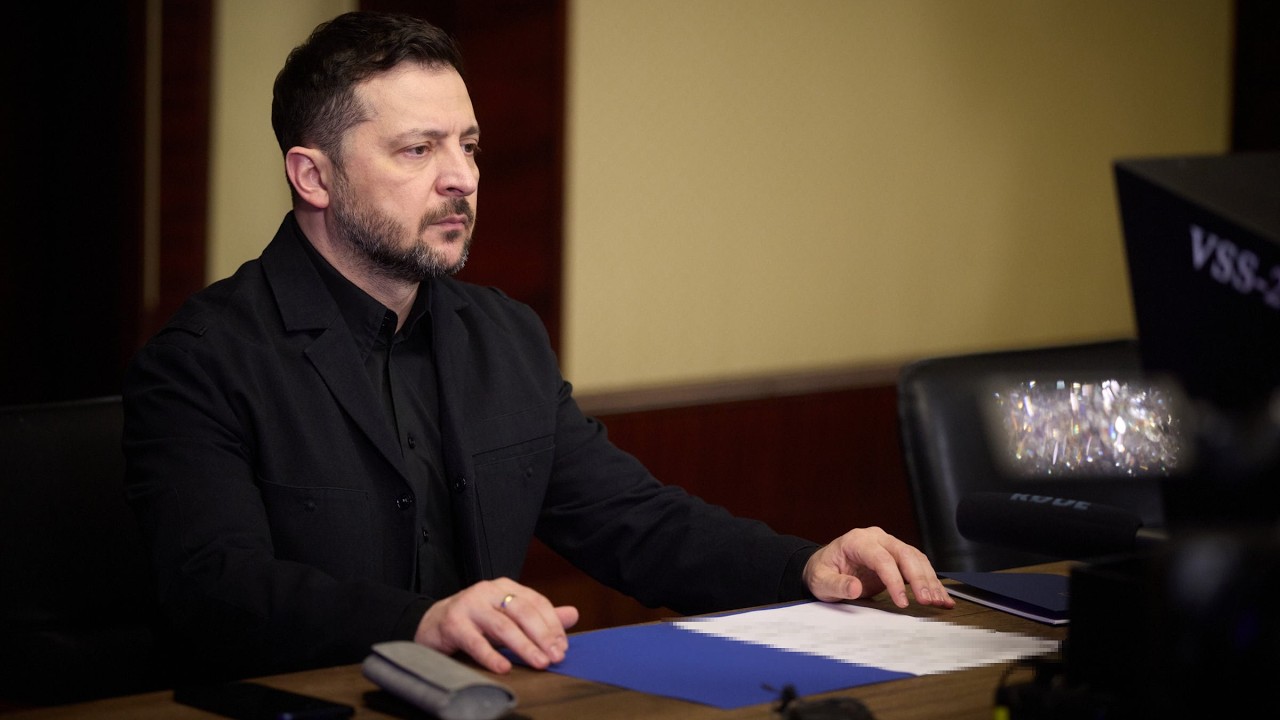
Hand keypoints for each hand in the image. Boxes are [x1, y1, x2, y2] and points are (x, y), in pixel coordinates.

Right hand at [414, 578, 579, 672]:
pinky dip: (490, 655)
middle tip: (555, 656)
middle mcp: (488, 591)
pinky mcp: (453, 623)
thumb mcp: (508, 618)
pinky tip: (503, 668)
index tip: (563, 647)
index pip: (536, 602)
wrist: (432, 624)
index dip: (552, 625)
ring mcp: (469, 605)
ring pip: (502, 626)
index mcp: (505, 587)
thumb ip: (539, 617)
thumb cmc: (475, 622)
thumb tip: (574, 614)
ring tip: (539, 663)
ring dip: (524, 646)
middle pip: (522, 612)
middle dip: (543, 636)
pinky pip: (475, 641)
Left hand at [803, 527, 954, 609]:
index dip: (894, 579)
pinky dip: (930, 581)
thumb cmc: (822, 572)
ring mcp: (889, 546)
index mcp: (857, 541)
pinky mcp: (897, 558)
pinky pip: (918, 566)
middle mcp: (876, 539)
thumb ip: (836, 585)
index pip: (881, 558)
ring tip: (940, 602)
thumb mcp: (820, 581)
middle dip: (919, 578)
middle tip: (928, 601)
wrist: (824, 567)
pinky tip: (941, 596)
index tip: (902, 601)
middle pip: (904, 554)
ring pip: (916, 559)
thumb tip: (854, 587)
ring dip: (930, 581)